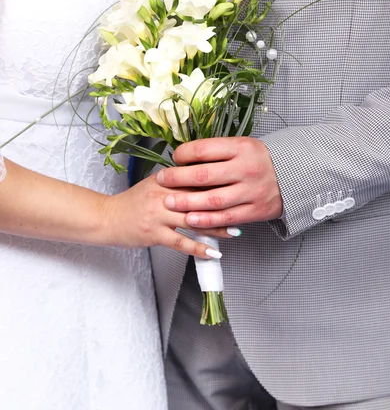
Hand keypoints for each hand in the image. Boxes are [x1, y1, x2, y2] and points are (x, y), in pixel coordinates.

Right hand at [101, 173, 232, 257]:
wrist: (107, 218)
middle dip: (223, 203)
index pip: (196, 178)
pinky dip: (198, 248)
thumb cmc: (132, 202)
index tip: (236, 185)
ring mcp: (158, 215)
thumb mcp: (153, 184)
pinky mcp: (154, 234)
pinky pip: (181, 242)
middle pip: (198, 198)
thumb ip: (176, 181)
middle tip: (243, 207)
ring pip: (193, 220)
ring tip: (234, 230)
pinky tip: (212, 252)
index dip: (218, 182)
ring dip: (216, 226)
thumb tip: (201, 177)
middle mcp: (163, 195)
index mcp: (165, 180)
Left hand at [157, 137, 282, 228]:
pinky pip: (226, 217)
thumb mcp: (242, 146)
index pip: (205, 149)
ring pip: (213, 200)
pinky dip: (207, 220)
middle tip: (162, 180)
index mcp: (241, 147)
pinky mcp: (255, 210)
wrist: (295, 175)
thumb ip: (217, 152)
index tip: (174, 157)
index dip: (184, 154)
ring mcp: (251, 191)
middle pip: (204, 175)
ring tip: (169, 202)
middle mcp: (246, 169)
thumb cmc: (260, 160)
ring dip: (187, 202)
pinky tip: (190, 219)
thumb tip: (184, 158)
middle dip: (178, 179)